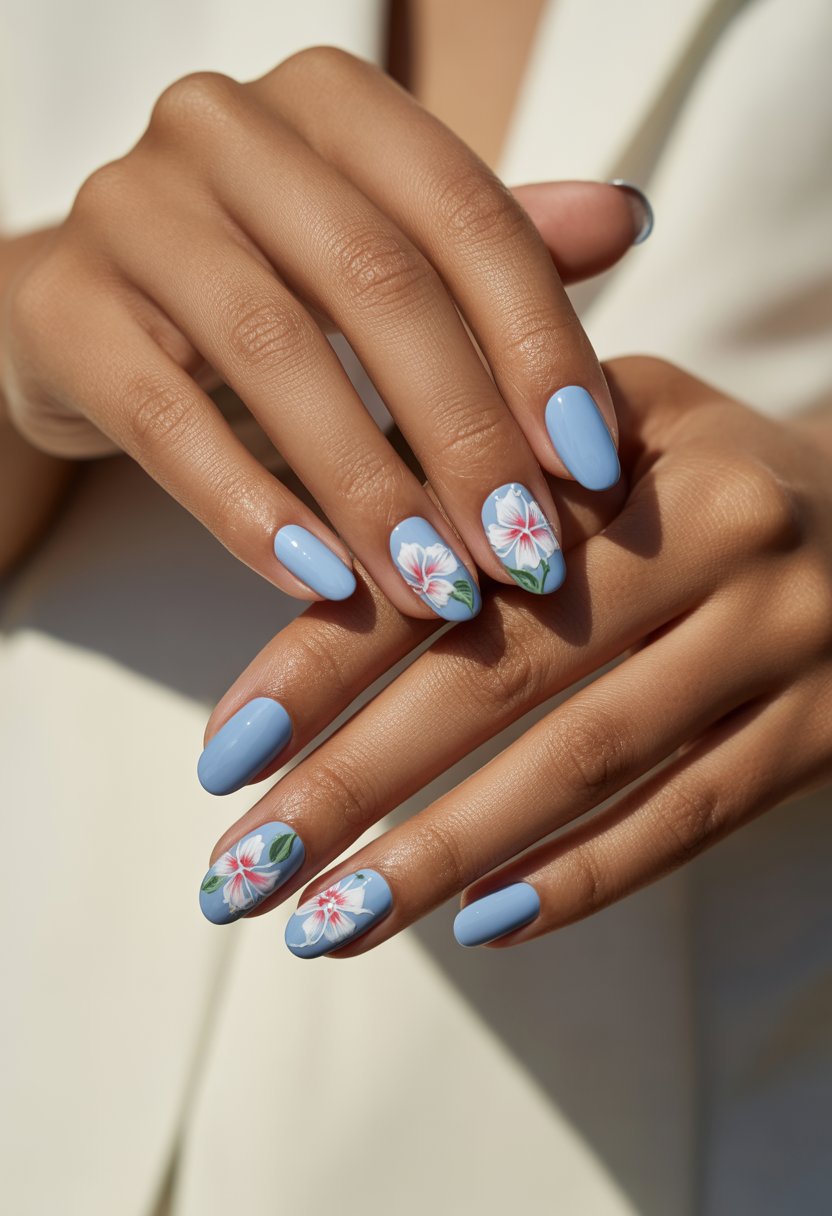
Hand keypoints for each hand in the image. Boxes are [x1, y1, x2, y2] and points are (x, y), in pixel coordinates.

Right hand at [0, 47, 644, 615]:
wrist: (92, 306)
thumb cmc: (267, 282)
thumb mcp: (383, 256)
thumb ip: (489, 245)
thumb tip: (626, 218)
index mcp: (329, 102)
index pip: (464, 213)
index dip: (540, 343)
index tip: (593, 468)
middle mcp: (225, 127)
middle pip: (378, 284)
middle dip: (466, 435)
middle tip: (524, 555)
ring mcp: (131, 209)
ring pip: (277, 354)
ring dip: (372, 490)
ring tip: (440, 590)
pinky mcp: (64, 309)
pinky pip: (167, 420)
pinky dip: (253, 510)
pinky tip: (323, 584)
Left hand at [195, 357, 831, 953]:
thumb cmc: (709, 475)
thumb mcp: (619, 422)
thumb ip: (482, 454)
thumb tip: (318, 555)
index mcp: (640, 454)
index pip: (448, 567)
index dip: (324, 660)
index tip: (223, 755)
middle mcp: (720, 547)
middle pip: (504, 681)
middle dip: (353, 787)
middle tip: (242, 873)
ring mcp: (781, 647)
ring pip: (587, 769)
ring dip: (444, 859)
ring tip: (327, 925)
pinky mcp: (823, 736)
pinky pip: (688, 822)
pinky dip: (579, 879)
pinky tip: (477, 925)